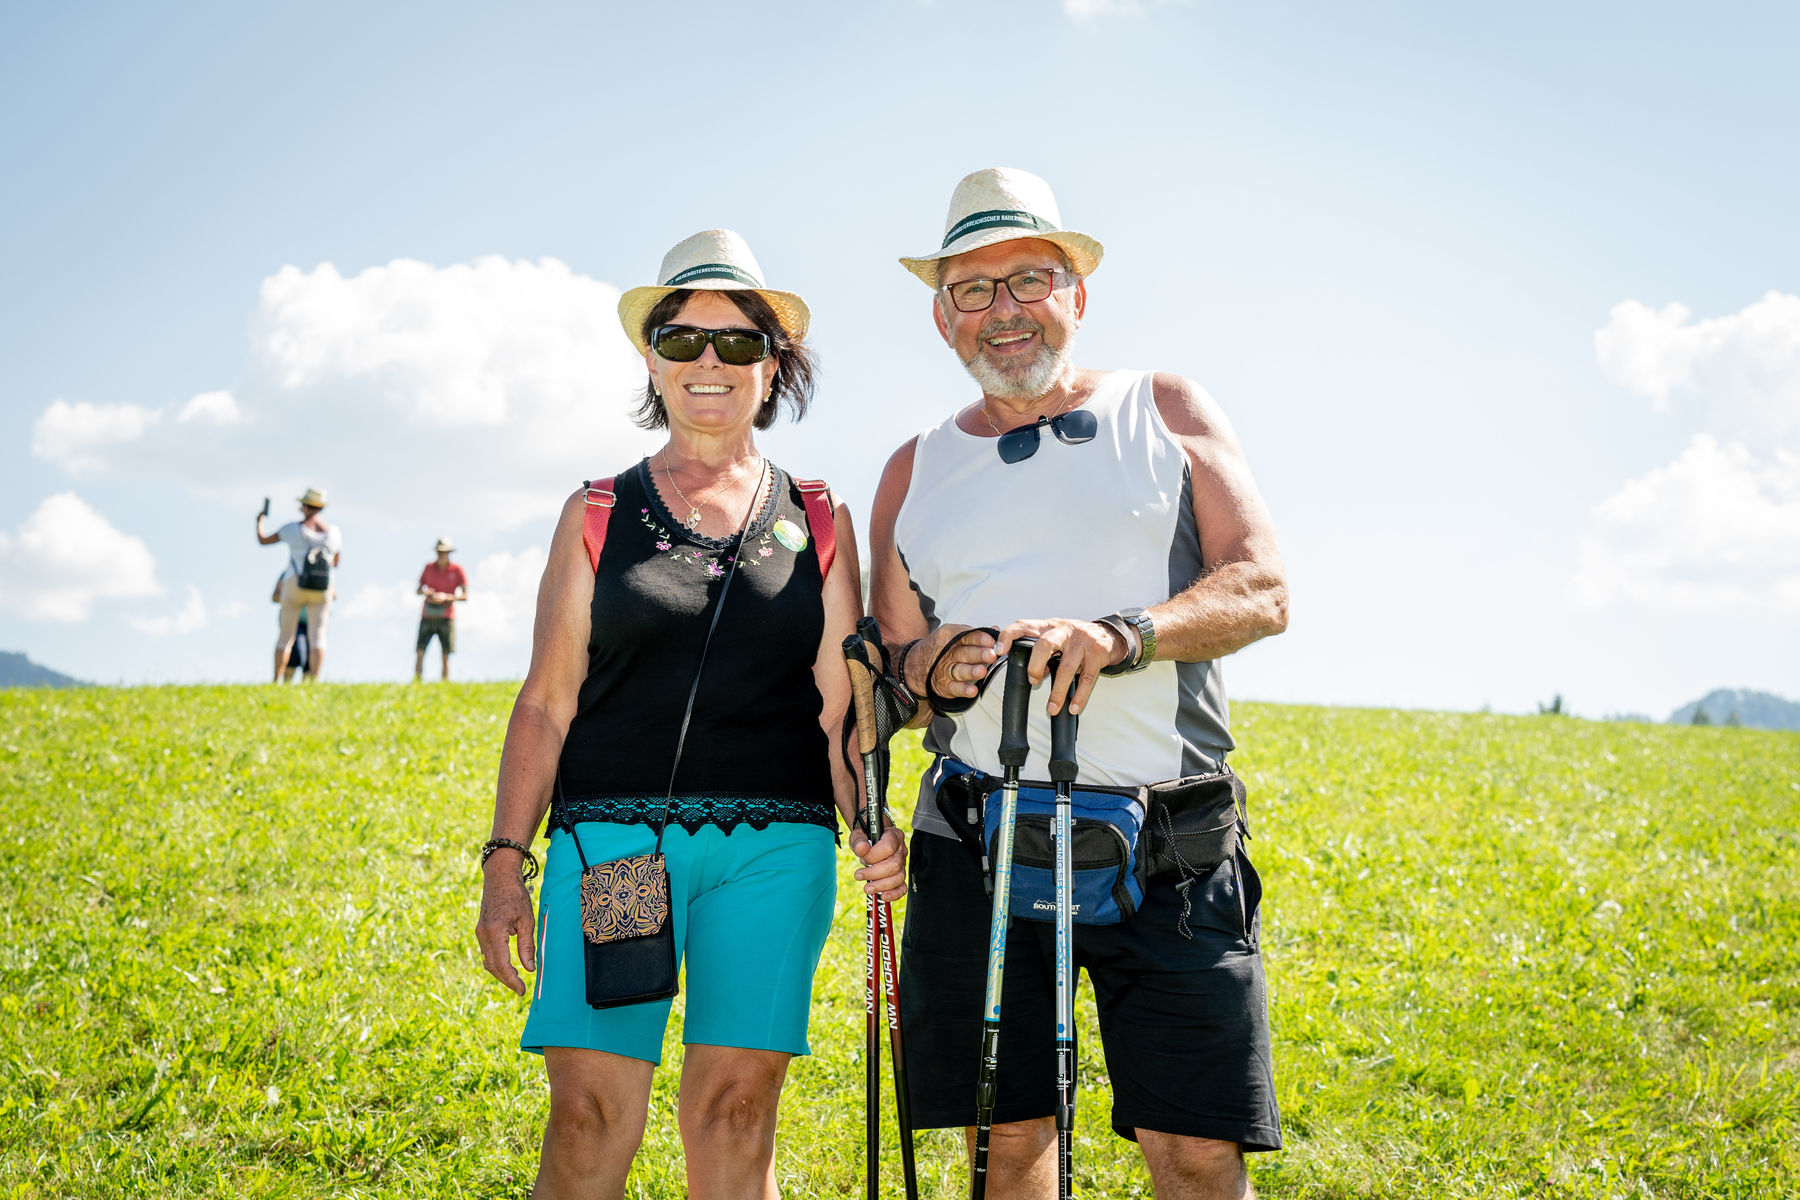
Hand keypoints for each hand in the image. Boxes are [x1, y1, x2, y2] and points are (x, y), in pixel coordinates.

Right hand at [474, 861, 537, 995]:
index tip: (522, 990)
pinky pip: (487, 952)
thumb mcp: (527, 920)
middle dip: (506, 980)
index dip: (512, 980)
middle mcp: (483, 934)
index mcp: (495, 932)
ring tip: (516, 981)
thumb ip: (526, 946)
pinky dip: (496, 962)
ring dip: (500, 973)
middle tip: (521, 990)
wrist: (500, 877)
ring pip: (488, 961)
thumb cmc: (516, 895)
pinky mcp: (481, 931)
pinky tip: (508, 967)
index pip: (502, 964)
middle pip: (492, 966)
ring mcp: (479, 933)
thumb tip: (529, 968)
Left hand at [848, 825, 907, 898]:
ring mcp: (902, 864)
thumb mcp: (859, 834)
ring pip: (898, 878)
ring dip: (881, 885)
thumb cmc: (866, 837)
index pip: (888, 848)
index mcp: (894, 836)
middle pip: (894, 865)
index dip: (873, 856)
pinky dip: (894, 894)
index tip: (862, 858)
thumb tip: (861, 849)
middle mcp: (901, 850)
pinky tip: (883, 896)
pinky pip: (902, 887)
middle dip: (874, 874)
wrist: (871, 841)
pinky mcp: (900, 876)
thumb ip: (859, 840)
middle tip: (859, 875)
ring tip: (867, 887)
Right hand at [907, 624, 998, 702]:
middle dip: (979, 654)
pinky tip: (973, 690)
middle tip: (991, 654)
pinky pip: (954, 688)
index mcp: (951, 639)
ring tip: (982, 671)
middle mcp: (948, 654)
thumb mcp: (952, 634)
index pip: (967, 636)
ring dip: (972, 671)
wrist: (914, 664)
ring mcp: (945, 671)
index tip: (991, 640)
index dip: (980, 638)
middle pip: (965, 654)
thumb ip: (974, 634)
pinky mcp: (944, 686)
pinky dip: (964, 690)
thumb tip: (995, 630)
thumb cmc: (939, 649)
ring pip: (960, 671)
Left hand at [995, 618, 1128, 716]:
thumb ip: (1042, 651)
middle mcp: (1064, 631)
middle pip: (1045, 644)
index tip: (999, 651)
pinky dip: (1079, 696)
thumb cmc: (1077, 638)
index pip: (1023, 625)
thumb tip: (1033, 673)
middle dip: (1035, 666)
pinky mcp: (1096, 655)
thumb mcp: (1057, 638)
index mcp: (1049, 626)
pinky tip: (1073, 707)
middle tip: (1033, 681)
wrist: (1111, 636)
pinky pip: (1086, 679)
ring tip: (1052, 708)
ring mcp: (1082, 642)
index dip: (1009, 635)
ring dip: (1057, 691)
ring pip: (1066, 667)